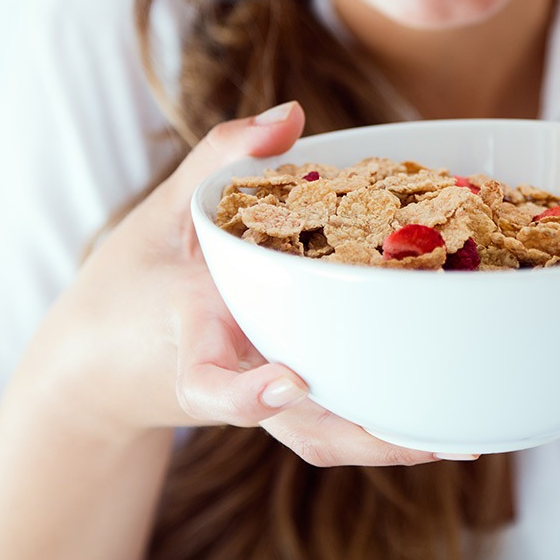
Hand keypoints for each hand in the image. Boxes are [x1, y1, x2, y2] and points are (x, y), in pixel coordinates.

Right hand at [39, 102, 442, 465]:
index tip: (287, 383)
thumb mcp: (162, 211)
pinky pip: (328, 423)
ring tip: (460, 443)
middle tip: (432, 439)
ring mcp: (256, 400)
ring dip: (385, 446)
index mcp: (193, 335)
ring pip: (321, 439)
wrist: (99, 363)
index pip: (206, 382)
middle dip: (363, 437)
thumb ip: (221, 158)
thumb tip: (293, 113)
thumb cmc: (129, 286)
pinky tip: (436, 423)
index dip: (244, 393)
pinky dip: (378, 425)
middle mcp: (232, 377)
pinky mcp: (274, 405)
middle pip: (296, 429)